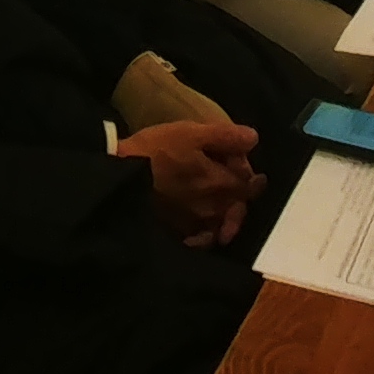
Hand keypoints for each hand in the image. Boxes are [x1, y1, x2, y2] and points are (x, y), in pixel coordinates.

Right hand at [115, 119, 262, 246]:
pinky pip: (199, 241)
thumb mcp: (190, 132)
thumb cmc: (155, 151)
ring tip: (224, 213)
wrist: (119, 177)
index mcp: (219, 183)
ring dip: (226, 218)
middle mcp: (212, 209)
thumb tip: (254, 139)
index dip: (251, 177)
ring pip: (220, 226)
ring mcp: (194, 225)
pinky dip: (205, 237)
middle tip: (241, 190)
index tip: (252, 173)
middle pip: (236, 208)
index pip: (248, 186)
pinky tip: (204, 232)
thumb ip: (225, 136)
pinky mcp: (176, 234)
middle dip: (240, 199)